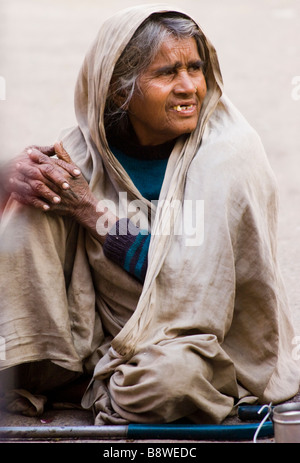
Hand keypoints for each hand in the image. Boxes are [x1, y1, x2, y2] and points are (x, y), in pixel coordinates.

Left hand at [3, 142, 117, 239]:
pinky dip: (25, 198)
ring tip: (13, 177)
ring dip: (24, 182)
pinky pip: (35, 202)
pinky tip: (16, 194)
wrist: (83, 206)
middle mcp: (58, 183)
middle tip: (18, 163)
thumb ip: (64, 156)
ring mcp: (54, 195)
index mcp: (63, 173)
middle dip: (27, 167)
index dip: (37, 156)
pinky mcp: (50, 205)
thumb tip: (57, 142)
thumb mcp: (75, 169)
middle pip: (39, 173)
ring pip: (36, 187)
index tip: (29, 151)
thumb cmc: (80, 186)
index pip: (48, 162)